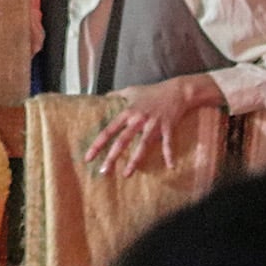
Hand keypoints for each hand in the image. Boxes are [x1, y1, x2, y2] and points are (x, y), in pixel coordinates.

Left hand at [83, 72, 222, 176]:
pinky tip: (170, 167)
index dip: (97, 144)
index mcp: (128, 112)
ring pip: (142, 144)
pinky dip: (169, 154)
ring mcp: (153, 124)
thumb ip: (116, 94)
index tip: (88, 157)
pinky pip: (168, 143)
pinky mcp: (167, 127)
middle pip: (122, 140)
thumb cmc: (152, 91)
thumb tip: (103, 96)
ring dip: (135, 161)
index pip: (109, 130)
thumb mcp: (131, 90)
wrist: (176, 90)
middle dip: (112, 157)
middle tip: (104, 172)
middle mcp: (138, 119)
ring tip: (127, 174)